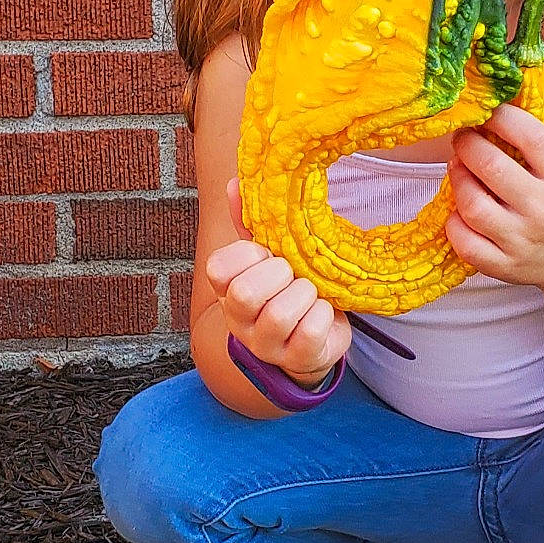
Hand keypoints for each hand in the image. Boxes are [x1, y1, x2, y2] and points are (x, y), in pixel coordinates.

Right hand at [206, 179, 352, 386]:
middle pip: (246, 294)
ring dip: (307, 295)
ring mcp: (265, 345)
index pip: (218, 268)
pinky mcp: (297, 359)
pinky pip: (312, 331)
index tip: (268, 255)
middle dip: (280, 275)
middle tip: (293, 274)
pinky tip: (323, 312)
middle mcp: (239, 321)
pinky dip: (325, 315)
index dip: (249, 256)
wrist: (310, 341)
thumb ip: (251, 223)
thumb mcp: (267, 257)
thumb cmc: (286, 291)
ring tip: (311, 293)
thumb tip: (236, 182)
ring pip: (282, 314)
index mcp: (227, 290)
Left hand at [446, 103, 543, 299]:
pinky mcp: (504, 266)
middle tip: (462, 139)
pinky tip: (459, 211)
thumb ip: (534, 148)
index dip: (501, 117)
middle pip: (492, 167)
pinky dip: (454, 222)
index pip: (531, 137)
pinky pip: (464, 241)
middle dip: (467, 145)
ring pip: (472, 204)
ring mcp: (522, 241)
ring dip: (457, 180)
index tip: (486, 112)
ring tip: (458, 169)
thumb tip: (491, 111)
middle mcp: (543, 210)